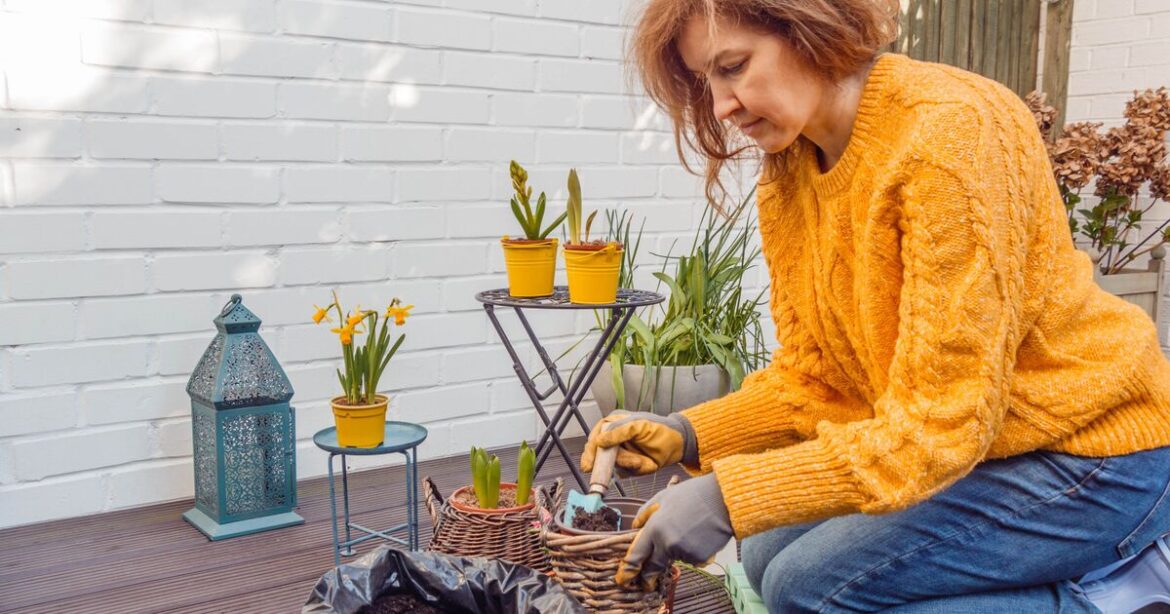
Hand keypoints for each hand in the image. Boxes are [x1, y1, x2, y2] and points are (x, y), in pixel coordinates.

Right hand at [580, 411, 697, 475]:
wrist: (678, 444)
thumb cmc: (661, 429)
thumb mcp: (639, 425)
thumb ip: (619, 431)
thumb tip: (599, 441)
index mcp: (614, 423)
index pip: (595, 437)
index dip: (590, 452)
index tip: (589, 466)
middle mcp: (614, 439)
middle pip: (602, 455)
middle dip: (616, 460)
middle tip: (628, 463)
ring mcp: (621, 453)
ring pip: (614, 465)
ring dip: (629, 464)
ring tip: (643, 460)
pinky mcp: (628, 466)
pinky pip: (625, 472)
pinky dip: (636, 469)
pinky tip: (646, 462)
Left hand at [615, 473, 732, 590]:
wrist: (723, 499)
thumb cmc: (693, 494)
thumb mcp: (663, 496)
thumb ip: (645, 513)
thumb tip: (635, 527)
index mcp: (655, 528)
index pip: (636, 555)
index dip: (628, 569)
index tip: (624, 577)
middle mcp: (668, 543)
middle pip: (654, 567)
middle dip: (649, 576)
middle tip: (647, 582)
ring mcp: (684, 552)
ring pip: (675, 558)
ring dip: (677, 551)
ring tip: (690, 529)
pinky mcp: (700, 558)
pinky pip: (691, 558)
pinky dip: (693, 551)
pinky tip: (700, 535)